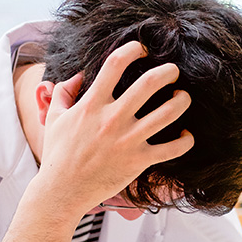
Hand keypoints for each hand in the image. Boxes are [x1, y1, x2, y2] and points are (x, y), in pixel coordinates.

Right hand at [32, 41, 193, 218]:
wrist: (61, 191)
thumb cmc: (58, 155)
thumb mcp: (55, 119)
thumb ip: (65, 93)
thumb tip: (78, 76)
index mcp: (92, 104)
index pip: (115, 64)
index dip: (133, 49)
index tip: (142, 50)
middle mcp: (113, 118)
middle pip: (150, 83)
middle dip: (168, 71)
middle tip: (173, 71)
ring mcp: (128, 140)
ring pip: (169, 112)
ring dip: (182, 100)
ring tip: (183, 97)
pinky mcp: (139, 161)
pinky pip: (173, 149)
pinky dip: (186, 141)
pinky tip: (186, 136)